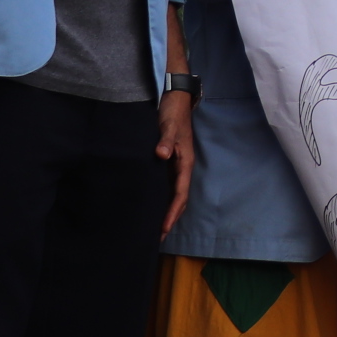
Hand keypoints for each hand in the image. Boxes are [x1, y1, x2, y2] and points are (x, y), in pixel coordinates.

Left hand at [155, 88, 196, 237]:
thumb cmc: (173, 113)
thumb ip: (164, 141)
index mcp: (185, 163)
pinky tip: (151, 204)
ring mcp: (176, 165)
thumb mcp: (168, 126)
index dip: (172, 212)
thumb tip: (161, 155)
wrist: (176, 99)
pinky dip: (161, 198)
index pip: (180, 194)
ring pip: (173, 193)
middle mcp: (182, 167)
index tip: (163, 228)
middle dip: (170, 218)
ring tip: (154, 227)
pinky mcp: (169, 161)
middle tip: (157, 237)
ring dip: (166, 210)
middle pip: (178, 199)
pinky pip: (166, 185)